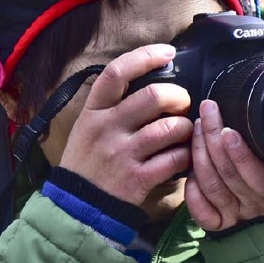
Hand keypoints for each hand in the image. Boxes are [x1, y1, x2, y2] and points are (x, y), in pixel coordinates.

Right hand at [58, 44, 193, 213]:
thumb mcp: (88, 127)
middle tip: (182, 104)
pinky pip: (175, 159)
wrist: (77, 209)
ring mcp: (122, 154)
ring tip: (184, 132)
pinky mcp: (138, 178)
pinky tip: (183, 157)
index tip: (167, 53)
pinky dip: (186, 156)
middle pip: (153, 96)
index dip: (145, 56)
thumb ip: (113, 105)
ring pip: (169, 127)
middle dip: (178, 96)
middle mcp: (107, 128)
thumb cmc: (88, 163)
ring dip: (186, 127)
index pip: (117, 72)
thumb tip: (149, 79)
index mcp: (94, 111)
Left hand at [185, 99, 263, 231]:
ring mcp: (238, 214)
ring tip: (198, 127)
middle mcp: (258, 204)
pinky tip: (190, 169)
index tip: (229, 131)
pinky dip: (193, 193)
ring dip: (200, 155)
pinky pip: (203, 213)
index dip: (241, 155)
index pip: (260, 178)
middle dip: (213, 140)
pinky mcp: (222, 221)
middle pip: (229, 176)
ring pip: (212, 188)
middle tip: (208, 111)